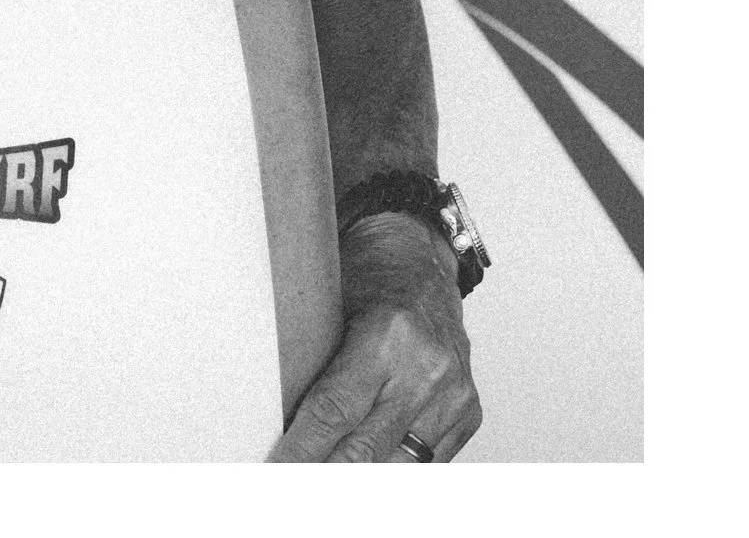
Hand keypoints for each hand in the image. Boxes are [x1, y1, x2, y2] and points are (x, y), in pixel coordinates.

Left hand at [270, 212, 479, 460]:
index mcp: (386, 335)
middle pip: (366, 446)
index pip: (334, 410)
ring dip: (362, 476)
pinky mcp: (469, 412)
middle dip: (326, 471)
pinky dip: (396, 467)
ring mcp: (454, 394)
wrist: (420, 265)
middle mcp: (426, 368)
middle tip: (295, 484)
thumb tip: (284, 419)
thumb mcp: (332, 306)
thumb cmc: (369, 278)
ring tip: (328, 481)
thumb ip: (318, 363)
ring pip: (399, 463)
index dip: (303, 448)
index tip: (280, 467)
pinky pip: (428, 461)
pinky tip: (369, 470)